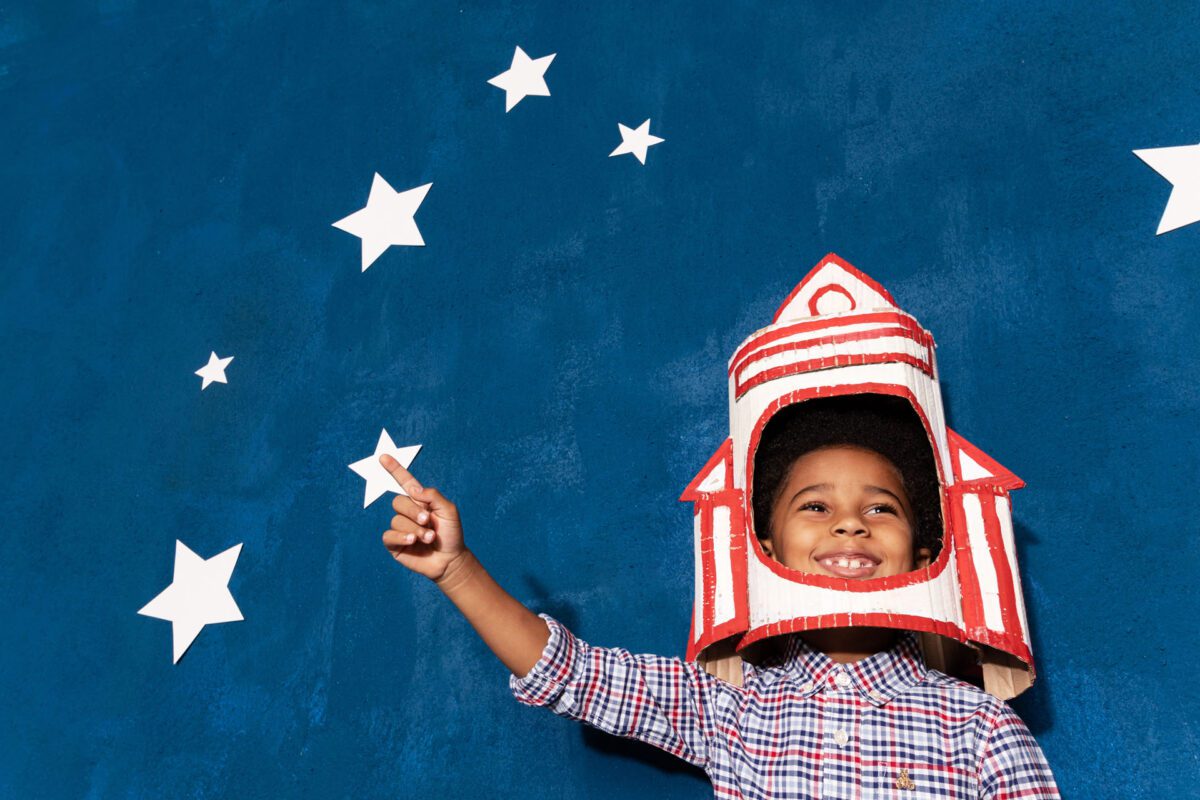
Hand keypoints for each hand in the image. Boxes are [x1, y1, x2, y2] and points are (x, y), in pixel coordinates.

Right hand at [378, 454, 466, 581]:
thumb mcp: (449, 510)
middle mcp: (408, 512)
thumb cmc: (451, 534)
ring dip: (415, 530)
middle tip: (427, 521)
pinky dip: (401, 538)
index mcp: (420, 501)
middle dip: (413, 511)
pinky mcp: (394, 544)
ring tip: (429, 538)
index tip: (384, 457)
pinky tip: (414, 542)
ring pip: (396, 520)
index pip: (404, 482)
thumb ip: (433, 496)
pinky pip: (389, 535)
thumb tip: (413, 489)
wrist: (450, 559)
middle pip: (398, 502)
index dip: (394, 469)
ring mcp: (400, 528)